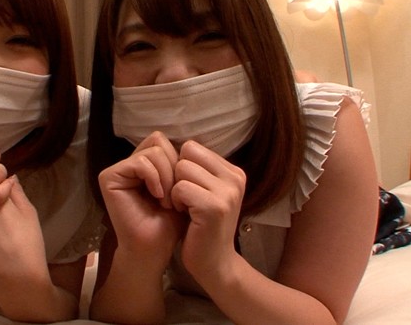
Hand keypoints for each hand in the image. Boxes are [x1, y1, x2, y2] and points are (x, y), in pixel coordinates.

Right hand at [98, 131, 184, 261]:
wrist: (155, 249)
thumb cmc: (169, 223)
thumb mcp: (181, 187)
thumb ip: (180, 164)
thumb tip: (190, 143)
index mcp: (145, 164)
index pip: (165, 142)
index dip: (180, 162)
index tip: (183, 191)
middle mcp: (129, 164)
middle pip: (158, 141)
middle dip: (174, 168)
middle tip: (175, 197)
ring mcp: (118, 170)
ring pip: (154, 150)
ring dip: (167, 177)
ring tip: (167, 201)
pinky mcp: (109, 177)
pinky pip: (142, 161)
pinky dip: (156, 178)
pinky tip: (157, 198)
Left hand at [171, 140, 245, 279]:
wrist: (214, 264)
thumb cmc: (203, 227)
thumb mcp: (207, 193)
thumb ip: (199, 170)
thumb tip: (177, 146)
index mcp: (234, 172)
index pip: (193, 147)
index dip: (181, 166)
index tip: (186, 189)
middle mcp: (235, 178)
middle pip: (187, 153)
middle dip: (177, 175)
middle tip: (183, 199)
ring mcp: (227, 192)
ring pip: (182, 168)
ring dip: (175, 188)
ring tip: (184, 207)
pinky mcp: (214, 207)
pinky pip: (180, 187)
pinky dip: (175, 201)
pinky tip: (184, 215)